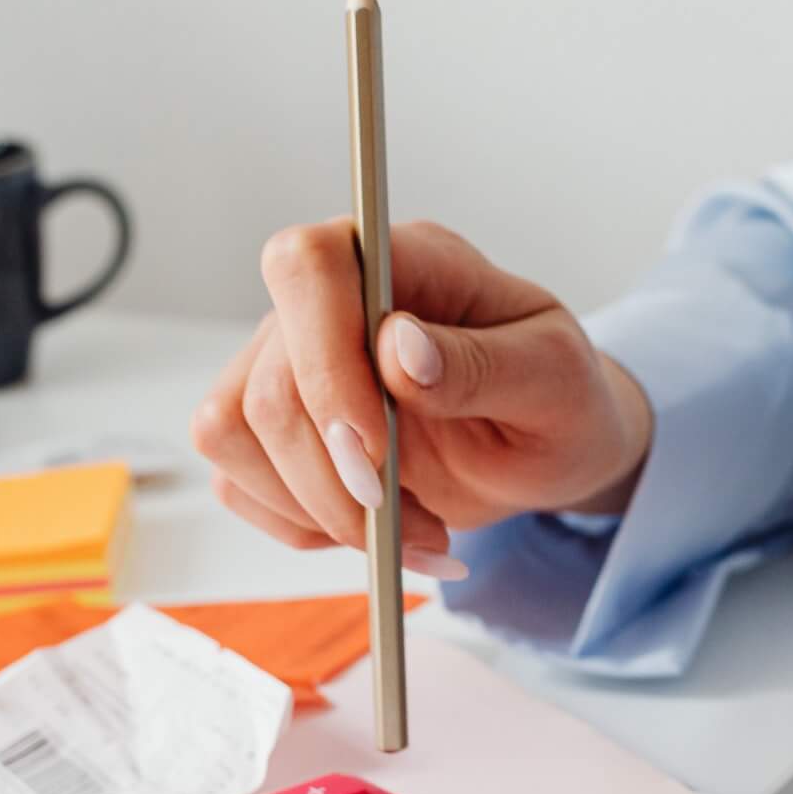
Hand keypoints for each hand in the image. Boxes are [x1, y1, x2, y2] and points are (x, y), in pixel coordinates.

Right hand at [193, 220, 653, 574]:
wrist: (546, 449)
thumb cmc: (558, 399)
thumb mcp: (554, 380)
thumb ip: (481, 362)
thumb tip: (400, 348)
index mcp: (403, 260)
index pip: (309, 266)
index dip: (323, 360)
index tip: (375, 446)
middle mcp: (330, 303)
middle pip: (266, 383)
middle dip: (335, 477)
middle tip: (416, 521)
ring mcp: (288, 363)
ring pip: (235, 434)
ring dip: (321, 510)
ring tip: (413, 529)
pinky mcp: (272, 429)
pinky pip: (239, 482)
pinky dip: (307, 528)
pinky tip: (378, 532)